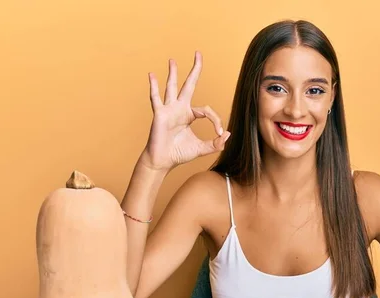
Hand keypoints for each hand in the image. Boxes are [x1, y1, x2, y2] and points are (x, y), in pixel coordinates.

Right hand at [140, 52, 230, 170]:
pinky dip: (153, 87)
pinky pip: (156, 99)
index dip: (216, 120)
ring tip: (173, 60)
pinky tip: (152, 75)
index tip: (220, 133)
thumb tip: (227, 135)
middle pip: (189, 85)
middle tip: (198, 54)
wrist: (162, 161)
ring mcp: (169, 110)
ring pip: (172, 87)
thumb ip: (215, 144)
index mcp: (189, 115)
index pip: (207, 110)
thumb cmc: (178, 154)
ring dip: (173, 73)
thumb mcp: (202, 149)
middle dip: (195, 70)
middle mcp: (179, 109)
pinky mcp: (160, 114)